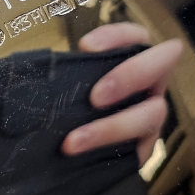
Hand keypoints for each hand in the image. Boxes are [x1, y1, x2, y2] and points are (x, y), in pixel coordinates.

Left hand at [62, 23, 182, 165]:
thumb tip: (34, 66)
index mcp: (133, 63)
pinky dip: (108, 152)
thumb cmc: (69, 104)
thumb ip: (66, 73)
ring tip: (72, 141)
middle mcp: (149, 87)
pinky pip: (138, 152)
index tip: (85, 46)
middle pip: (160, 68)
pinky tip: (79, 158)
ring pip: (149, 116)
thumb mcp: (69, 84)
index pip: (138, 37)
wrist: (64, 155)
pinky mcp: (142, 151)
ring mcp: (150, 120)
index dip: (118, 36)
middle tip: (95, 97)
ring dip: (111, 127)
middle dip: (130, 76)